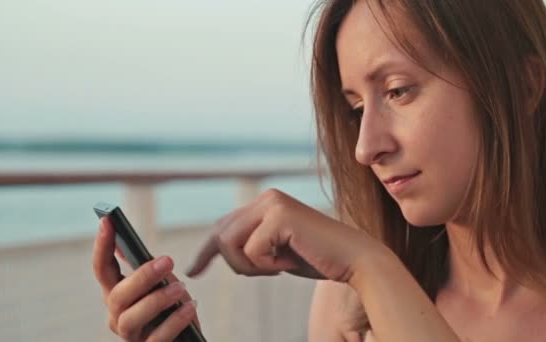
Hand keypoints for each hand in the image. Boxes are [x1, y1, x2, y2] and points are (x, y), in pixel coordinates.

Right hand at [92, 218, 200, 341]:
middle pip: (116, 296)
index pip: (102, 269)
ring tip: (180, 287)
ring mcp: (130, 337)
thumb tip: (122, 241)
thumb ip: (145, 267)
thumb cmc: (173, 310)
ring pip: (130, 318)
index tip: (108, 220)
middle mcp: (118, 317)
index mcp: (118, 296)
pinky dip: (174, 322)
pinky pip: (156, 339)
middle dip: (141, 276)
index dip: (102, 246)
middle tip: (168, 260)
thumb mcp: (162, 284)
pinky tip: (189, 308)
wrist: (189, 341)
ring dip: (156, 300)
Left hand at [186, 189, 380, 282]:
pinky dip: (268, 266)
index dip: (206, 251)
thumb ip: (251, 243)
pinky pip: (252, 250)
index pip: (223, 226)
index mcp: (265, 203)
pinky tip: (290, 260)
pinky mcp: (280, 215)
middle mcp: (267, 197)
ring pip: (230, 243)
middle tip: (266, 271)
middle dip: (236, 263)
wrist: (353, 260)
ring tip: (279, 265)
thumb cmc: (317, 258)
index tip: (192, 271)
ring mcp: (272, 203)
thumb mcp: (276, 250)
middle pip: (221, 236)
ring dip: (251, 266)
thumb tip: (219, 248)